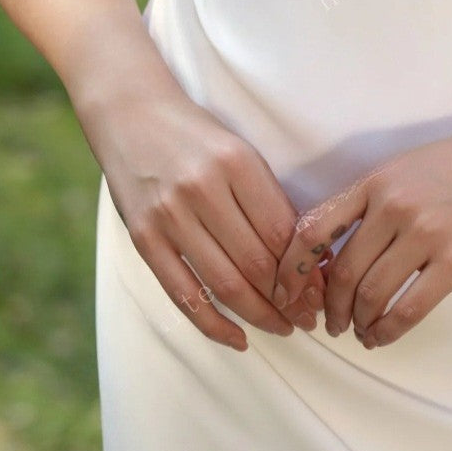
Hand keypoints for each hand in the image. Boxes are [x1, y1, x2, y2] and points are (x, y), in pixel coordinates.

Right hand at [97, 85, 326, 350]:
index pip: (281, 231)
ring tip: (283, 328)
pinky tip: (238, 338)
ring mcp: (169, 215)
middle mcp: (203, 188)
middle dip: (289, 299)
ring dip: (260, 315)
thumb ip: (268, 201)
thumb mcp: (240, 153)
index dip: (306, 270)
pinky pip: (182, 294)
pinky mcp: (143, 237)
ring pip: (224, 283)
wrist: (130, 112)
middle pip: (256, 261)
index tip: (321, 290)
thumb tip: (307, 259)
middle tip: (309, 318)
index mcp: (236, 163)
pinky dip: (213, 324)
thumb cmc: (196, 136)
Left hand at [271, 107, 451, 348]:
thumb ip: (374, 202)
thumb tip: (340, 251)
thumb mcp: (408, 168)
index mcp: (375, 181)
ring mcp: (425, 233)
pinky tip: (383, 336)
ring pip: (372, 294)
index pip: (313, 229)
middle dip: (330, 307)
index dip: (291, 268)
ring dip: (359, 322)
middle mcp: (392, 206)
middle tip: (331, 324)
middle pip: (343, 272)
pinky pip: (410, 308)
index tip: (285, 292)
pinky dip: (389, 331)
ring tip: (360, 332)